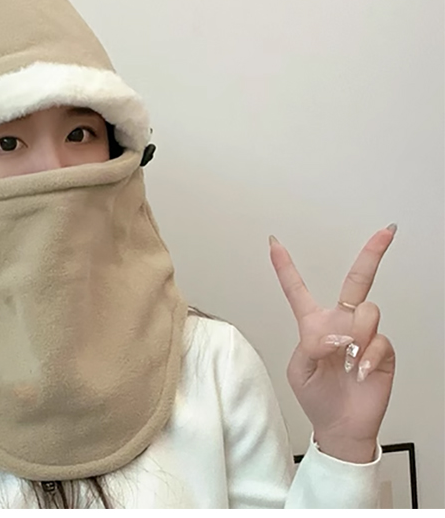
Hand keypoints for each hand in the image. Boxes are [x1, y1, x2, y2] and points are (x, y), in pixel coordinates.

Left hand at [269, 225, 396, 462]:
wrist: (341, 426)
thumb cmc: (316, 398)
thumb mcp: (298, 370)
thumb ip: (309, 346)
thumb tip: (334, 334)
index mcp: (313, 325)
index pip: (297, 290)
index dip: (285, 266)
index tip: (274, 243)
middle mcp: (341, 323)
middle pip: (357, 281)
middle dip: (372, 254)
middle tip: (385, 232)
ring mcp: (363, 335)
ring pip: (367, 310)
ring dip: (355, 333)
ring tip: (346, 358)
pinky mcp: (382, 351)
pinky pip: (379, 340)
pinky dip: (367, 357)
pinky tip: (360, 371)